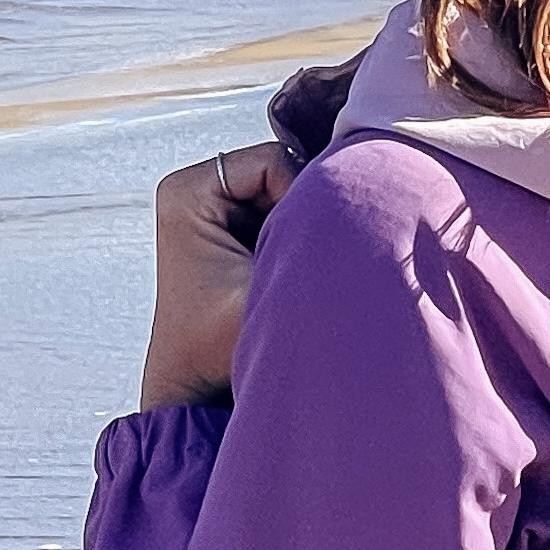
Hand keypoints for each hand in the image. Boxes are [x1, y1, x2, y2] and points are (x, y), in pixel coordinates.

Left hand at [140, 141, 298, 409]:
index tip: (304, 250)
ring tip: (299, 267)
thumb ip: (306, 250)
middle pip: (282, 169)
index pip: (273, 161)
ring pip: (288, 188)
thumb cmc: (217, 348)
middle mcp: (194, 188)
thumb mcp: (266, 295)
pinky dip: (299, 235)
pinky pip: (283, 207)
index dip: (303, 198)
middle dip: (304, 211)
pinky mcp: (231, 224)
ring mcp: (212, 205)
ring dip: (304, 224)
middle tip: (311, 258)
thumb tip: (362, 219)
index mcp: (186, 193)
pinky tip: (296, 267)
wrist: (195, 388)